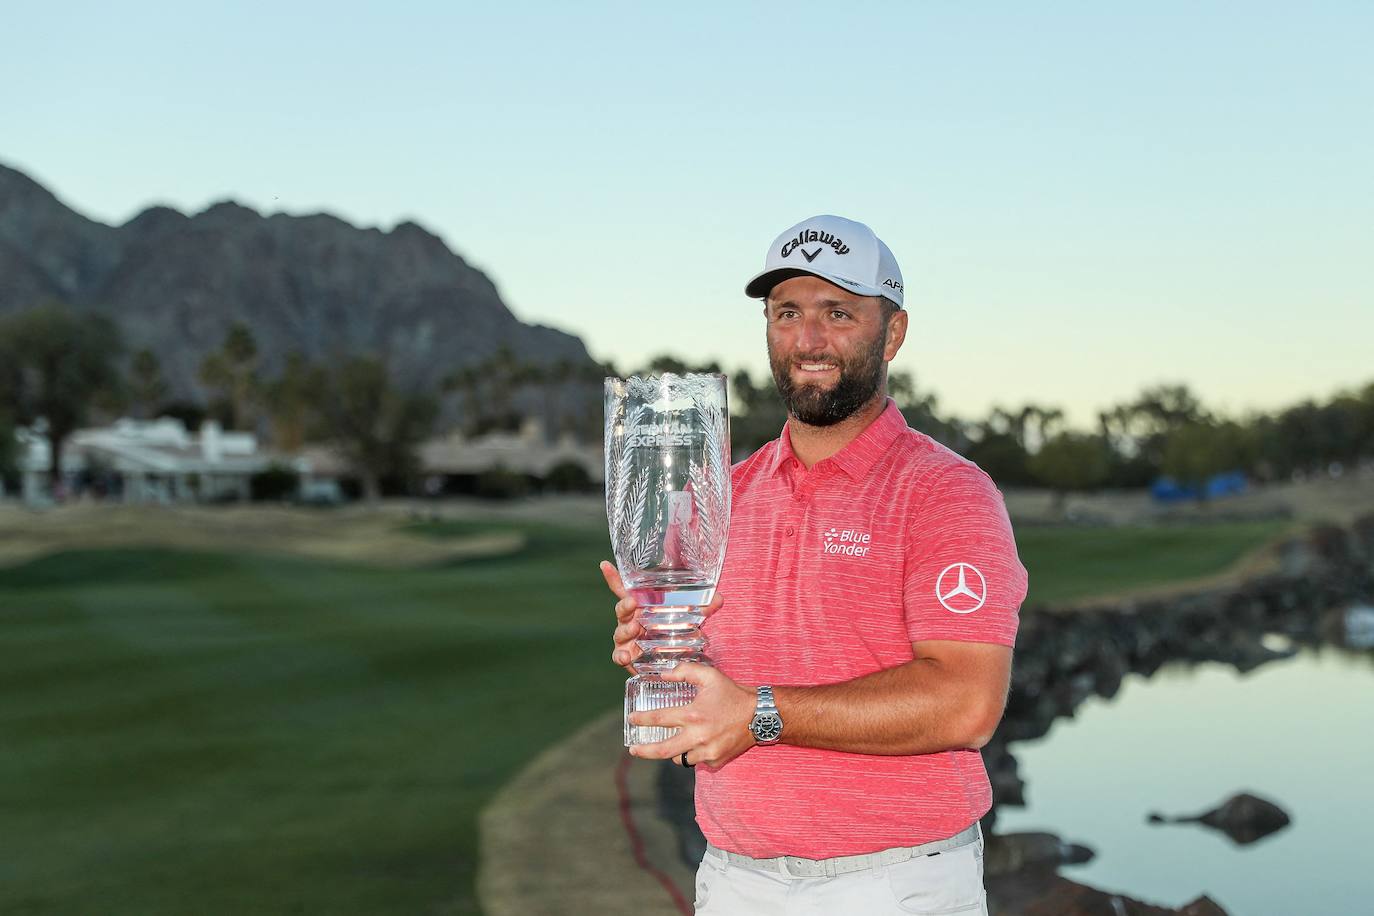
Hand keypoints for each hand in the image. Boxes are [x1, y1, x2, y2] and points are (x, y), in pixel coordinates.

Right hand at [600, 560, 722, 675]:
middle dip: (624, 605)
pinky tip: (626, 656)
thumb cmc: (675, 632)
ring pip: (619, 631)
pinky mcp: (629, 655)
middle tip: (632, 603)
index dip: (614, 577)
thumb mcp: (690, 618)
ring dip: (625, 630)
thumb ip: (703, 608)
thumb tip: (719, 598)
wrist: (673, 660)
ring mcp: (627, 638)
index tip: (604, 564)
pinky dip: (620, 656)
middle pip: (621, 609)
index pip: (625, 590)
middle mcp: (631, 620)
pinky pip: (618, 655)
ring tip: (635, 628)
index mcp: (641, 606)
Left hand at [626, 662, 755, 769]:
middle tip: (634, 748)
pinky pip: (697, 760)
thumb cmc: (733, 694)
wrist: (759, 716)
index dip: (641, 719)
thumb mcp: (709, 676)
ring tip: (670, 743)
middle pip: (662, 750)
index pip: (658, 719)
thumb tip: (663, 674)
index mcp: (693, 715)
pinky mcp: (716, 760)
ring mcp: (707, 752)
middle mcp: (698, 736)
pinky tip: (696, 743)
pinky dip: (692, 753)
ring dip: (672, 752)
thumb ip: (684, 671)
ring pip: (680, 758)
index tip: (632, 719)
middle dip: (644, 751)